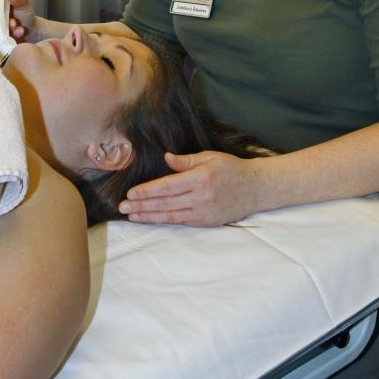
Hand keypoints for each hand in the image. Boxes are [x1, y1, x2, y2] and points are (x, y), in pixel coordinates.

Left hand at [118, 150, 266, 226]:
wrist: (255, 188)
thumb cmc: (231, 168)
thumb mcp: (209, 157)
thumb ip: (186, 161)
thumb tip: (166, 159)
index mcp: (200, 178)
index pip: (168, 186)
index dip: (148, 191)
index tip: (131, 194)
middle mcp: (201, 197)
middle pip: (165, 203)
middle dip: (142, 206)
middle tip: (123, 207)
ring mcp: (204, 212)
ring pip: (171, 215)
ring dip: (149, 216)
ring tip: (132, 216)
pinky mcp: (207, 221)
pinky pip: (182, 221)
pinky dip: (165, 220)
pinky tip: (152, 219)